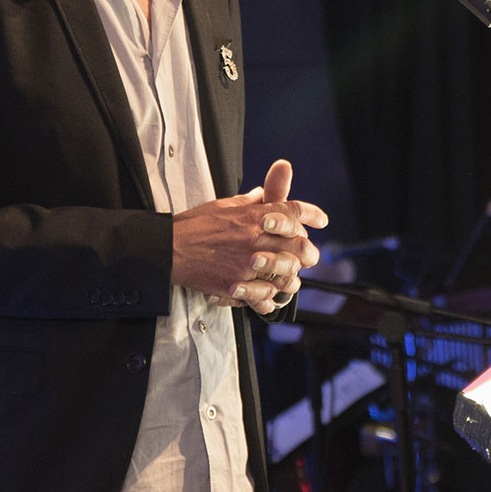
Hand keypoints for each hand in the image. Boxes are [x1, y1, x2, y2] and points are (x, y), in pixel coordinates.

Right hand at [172, 158, 328, 304]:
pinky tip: (270, 295)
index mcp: (253, 215)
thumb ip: (250, 202)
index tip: (321, 220)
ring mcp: (247, 263)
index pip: (292, 210)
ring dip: (293, 276)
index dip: (311, 214)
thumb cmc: (194, 226)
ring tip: (291, 278)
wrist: (169, 248)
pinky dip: (271, 296)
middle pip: (298, 244)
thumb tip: (264, 194)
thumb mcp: (224, 205)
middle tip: (309, 255)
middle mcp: (254, 237)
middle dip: (308, 251)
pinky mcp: (236, 284)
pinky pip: (265, 294)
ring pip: (287, 272)